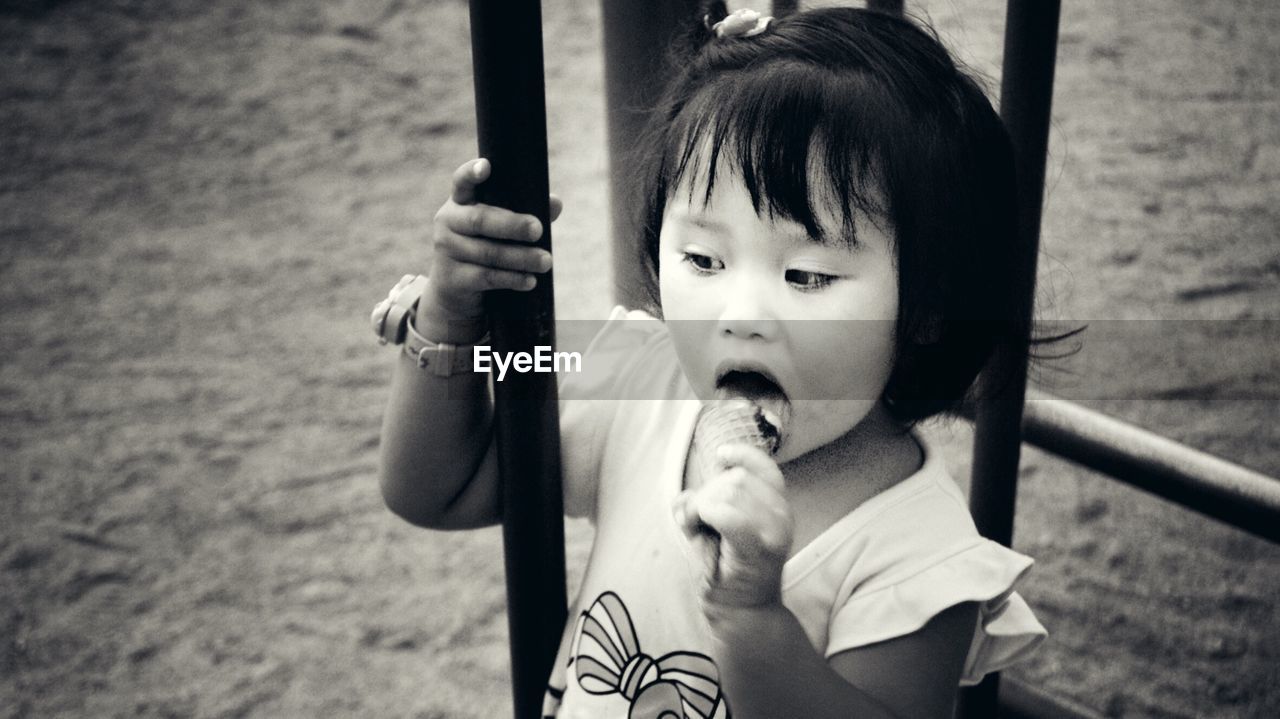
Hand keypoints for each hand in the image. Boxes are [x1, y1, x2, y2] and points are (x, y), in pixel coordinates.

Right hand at [418, 158, 561, 341]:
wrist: (455, 289)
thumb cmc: (484, 246)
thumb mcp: (500, 228)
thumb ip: (525, 212)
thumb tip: (555, 203)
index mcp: (460, 202)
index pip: (461, 181)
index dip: (471, 173)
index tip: (486, 166)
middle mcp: (447, 221)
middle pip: (480, 220)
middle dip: (512, 225)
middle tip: (538, 229)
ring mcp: (447, 250)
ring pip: (487, 252)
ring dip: (521, 257)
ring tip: (546, 261)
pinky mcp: (452, 278)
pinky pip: (486, 277)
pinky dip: (512, 279)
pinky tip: (530, 281)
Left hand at [673, 443, 793, 610]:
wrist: (738, 612)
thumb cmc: (724, 568)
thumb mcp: (713, 527)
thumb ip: (704, 502)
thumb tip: (687, 495)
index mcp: (776, 507)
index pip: (764, 468)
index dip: (742, 455)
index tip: (720, 456)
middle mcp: (782, 515)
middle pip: (735, 479)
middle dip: (705, 495)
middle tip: (697, 523)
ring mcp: (774, 531)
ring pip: (727, 492)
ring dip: (699, 508)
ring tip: (699, 532)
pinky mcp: (760, 548)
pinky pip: (727, 515)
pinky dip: (705, 514)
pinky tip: (698, 527)